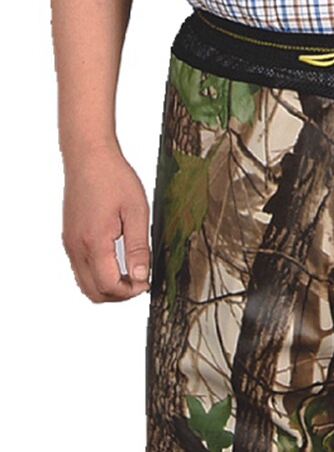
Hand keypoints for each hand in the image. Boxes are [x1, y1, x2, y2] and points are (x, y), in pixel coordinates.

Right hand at [62, 145, 150, 301]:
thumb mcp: (137, 212)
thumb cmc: (113, 178)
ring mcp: (70, 244)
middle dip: (118, 295)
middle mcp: (77, 247)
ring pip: (85, 283)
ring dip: (107, 286)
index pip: (109, 286)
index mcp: (94, 242)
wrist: (88, 156)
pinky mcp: (69, 238)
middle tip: (139, 281)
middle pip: (93, 292)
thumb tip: (141, 276)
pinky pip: (80, 268)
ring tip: (129, 272)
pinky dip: (97, 274)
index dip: (131, 291)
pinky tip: (115, 261)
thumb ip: (139, 248)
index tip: (146, 281)